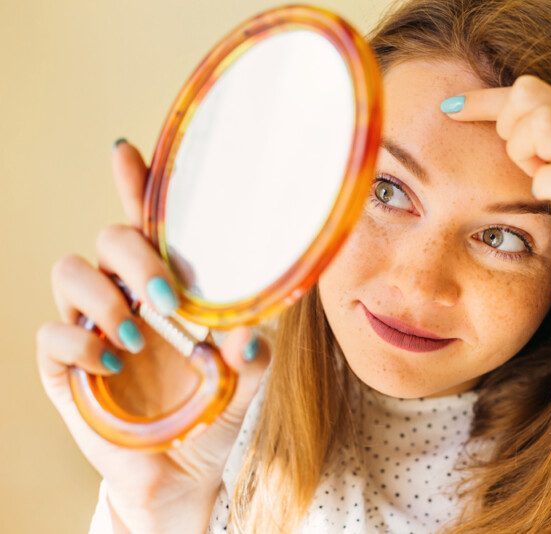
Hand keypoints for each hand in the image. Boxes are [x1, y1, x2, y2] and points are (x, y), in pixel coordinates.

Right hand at [36, 140, 270, 531]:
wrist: (184, 472)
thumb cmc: (213, 412)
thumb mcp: (243, 382)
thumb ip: (250, 356)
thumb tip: (250, 333)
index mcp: (168, 286)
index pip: (149, 225)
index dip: (135, 185)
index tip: (128, 153)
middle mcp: (126, 295)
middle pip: (110, 239)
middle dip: (137, 257)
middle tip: (168, 296)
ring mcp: (92, 326)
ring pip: (71, 271)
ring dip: (106, 296)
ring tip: (139, 337)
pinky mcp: (64, 366)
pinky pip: (54, 334)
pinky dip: (82, 344)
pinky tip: (115, 364)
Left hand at [443, 32, 550, 312]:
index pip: (534, 89)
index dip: (487, 101)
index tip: (453, 109)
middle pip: (528, 96)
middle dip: (508, 127)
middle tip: (526, 161)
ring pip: (537, 123)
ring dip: (523, 151)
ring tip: (541, 175)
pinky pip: (547, 176)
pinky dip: (542, 188)